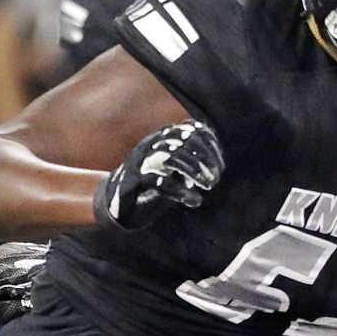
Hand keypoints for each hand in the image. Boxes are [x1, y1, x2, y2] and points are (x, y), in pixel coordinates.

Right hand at [96, 120, 222, 228]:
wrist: (116, 207)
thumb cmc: (149, 190)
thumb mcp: (174, 174)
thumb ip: (190, 166)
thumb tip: (214, 167)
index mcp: (161, 138)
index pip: (191, 129)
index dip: (209, 145)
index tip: (220, 167)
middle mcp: (150, 144)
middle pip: (183, 140)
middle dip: (204, 159)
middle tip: (215, 179)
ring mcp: (139, 160)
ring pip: (171, 157)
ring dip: (194, 171)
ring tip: (208, 186)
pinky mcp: (132, 179)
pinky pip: (159, 181)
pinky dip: (181, 191)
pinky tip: (194, 201)